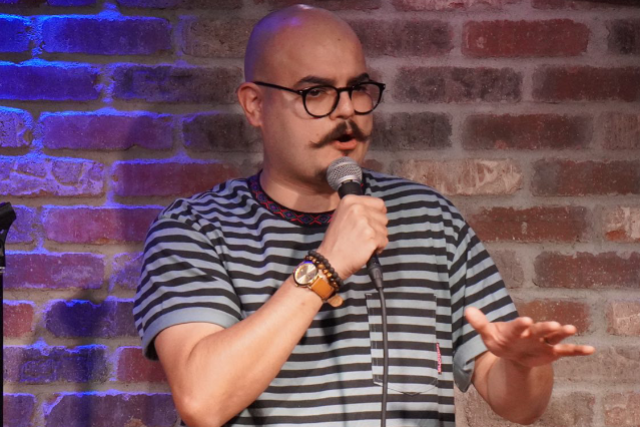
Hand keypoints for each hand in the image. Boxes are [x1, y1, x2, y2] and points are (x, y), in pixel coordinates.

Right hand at [317, 195, 387, 279]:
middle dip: (377, 228)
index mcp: (350, 201)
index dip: (377, 214)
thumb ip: (359, 209)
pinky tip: (365, 250)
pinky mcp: (371, 237)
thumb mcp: (342, 215)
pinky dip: (378, 248)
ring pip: (385, 230)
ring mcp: (365, 223)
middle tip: (363, 236)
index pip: (379, 203)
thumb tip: (378, 211)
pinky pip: (384, 241)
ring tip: (362, 243)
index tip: (370, 222)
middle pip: (383, 217)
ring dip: (377, 238)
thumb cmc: (336, 241)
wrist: (330, 260)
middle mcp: (358, 208)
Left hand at [465, 307, 594, 367]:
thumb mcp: (488, 334)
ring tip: (571, 329)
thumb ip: (480, 324)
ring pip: (554, 337)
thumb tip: (467, 310)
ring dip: (561, 333)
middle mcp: (532, 333)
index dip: (520, 324)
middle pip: (539, 330)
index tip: (526, 320)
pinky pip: (566, 351)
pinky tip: (591, 349)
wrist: (512, 352)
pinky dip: (578, 350)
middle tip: (555, 324)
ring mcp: (543, 342)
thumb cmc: (500, 340)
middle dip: (545, 328)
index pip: (517, 326)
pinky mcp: (551, 352)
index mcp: (515, 329)